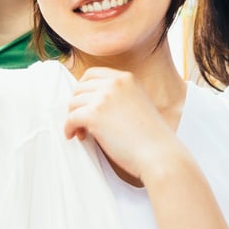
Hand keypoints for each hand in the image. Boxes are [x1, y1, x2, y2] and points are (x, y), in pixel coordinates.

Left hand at [64, 67, 181, 185]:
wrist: (159, 154)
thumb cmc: (151, 136)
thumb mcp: (138, 103)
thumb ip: (118, 96)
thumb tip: (92, 100)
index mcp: (126, 78)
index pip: (92, 74)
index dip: (83, 88)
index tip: (83, 101)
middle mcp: (114, 84)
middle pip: (80, 88)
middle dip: (78, 105)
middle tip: (82, 121)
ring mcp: (103, 98)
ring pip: (73, 103)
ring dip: (73, 117)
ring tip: (82, 131)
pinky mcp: (94, 115)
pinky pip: (71, 118)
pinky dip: (69, 128)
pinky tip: (75, 136)